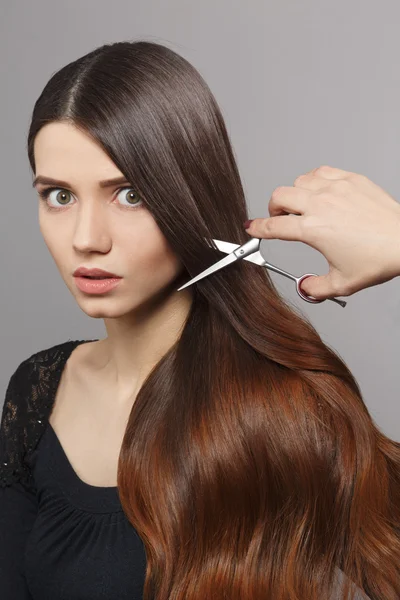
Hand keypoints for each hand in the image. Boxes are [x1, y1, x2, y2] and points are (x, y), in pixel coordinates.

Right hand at [244, 165, 399, 299]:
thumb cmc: (378, 259)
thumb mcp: (342, 283)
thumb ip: (316, 288)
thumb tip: (304, 287)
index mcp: (313, 230)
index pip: (273, 226)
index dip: (258, 228)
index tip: (252, 228)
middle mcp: (320, 205)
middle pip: (279, 196)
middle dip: (274, 208)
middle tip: (280, 218)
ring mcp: (335, 189)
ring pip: (299, 181)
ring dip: (295, 193)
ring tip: (304, 205)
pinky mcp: (351, 179)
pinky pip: (321, 172)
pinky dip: (314, 181)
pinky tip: (321, 192)